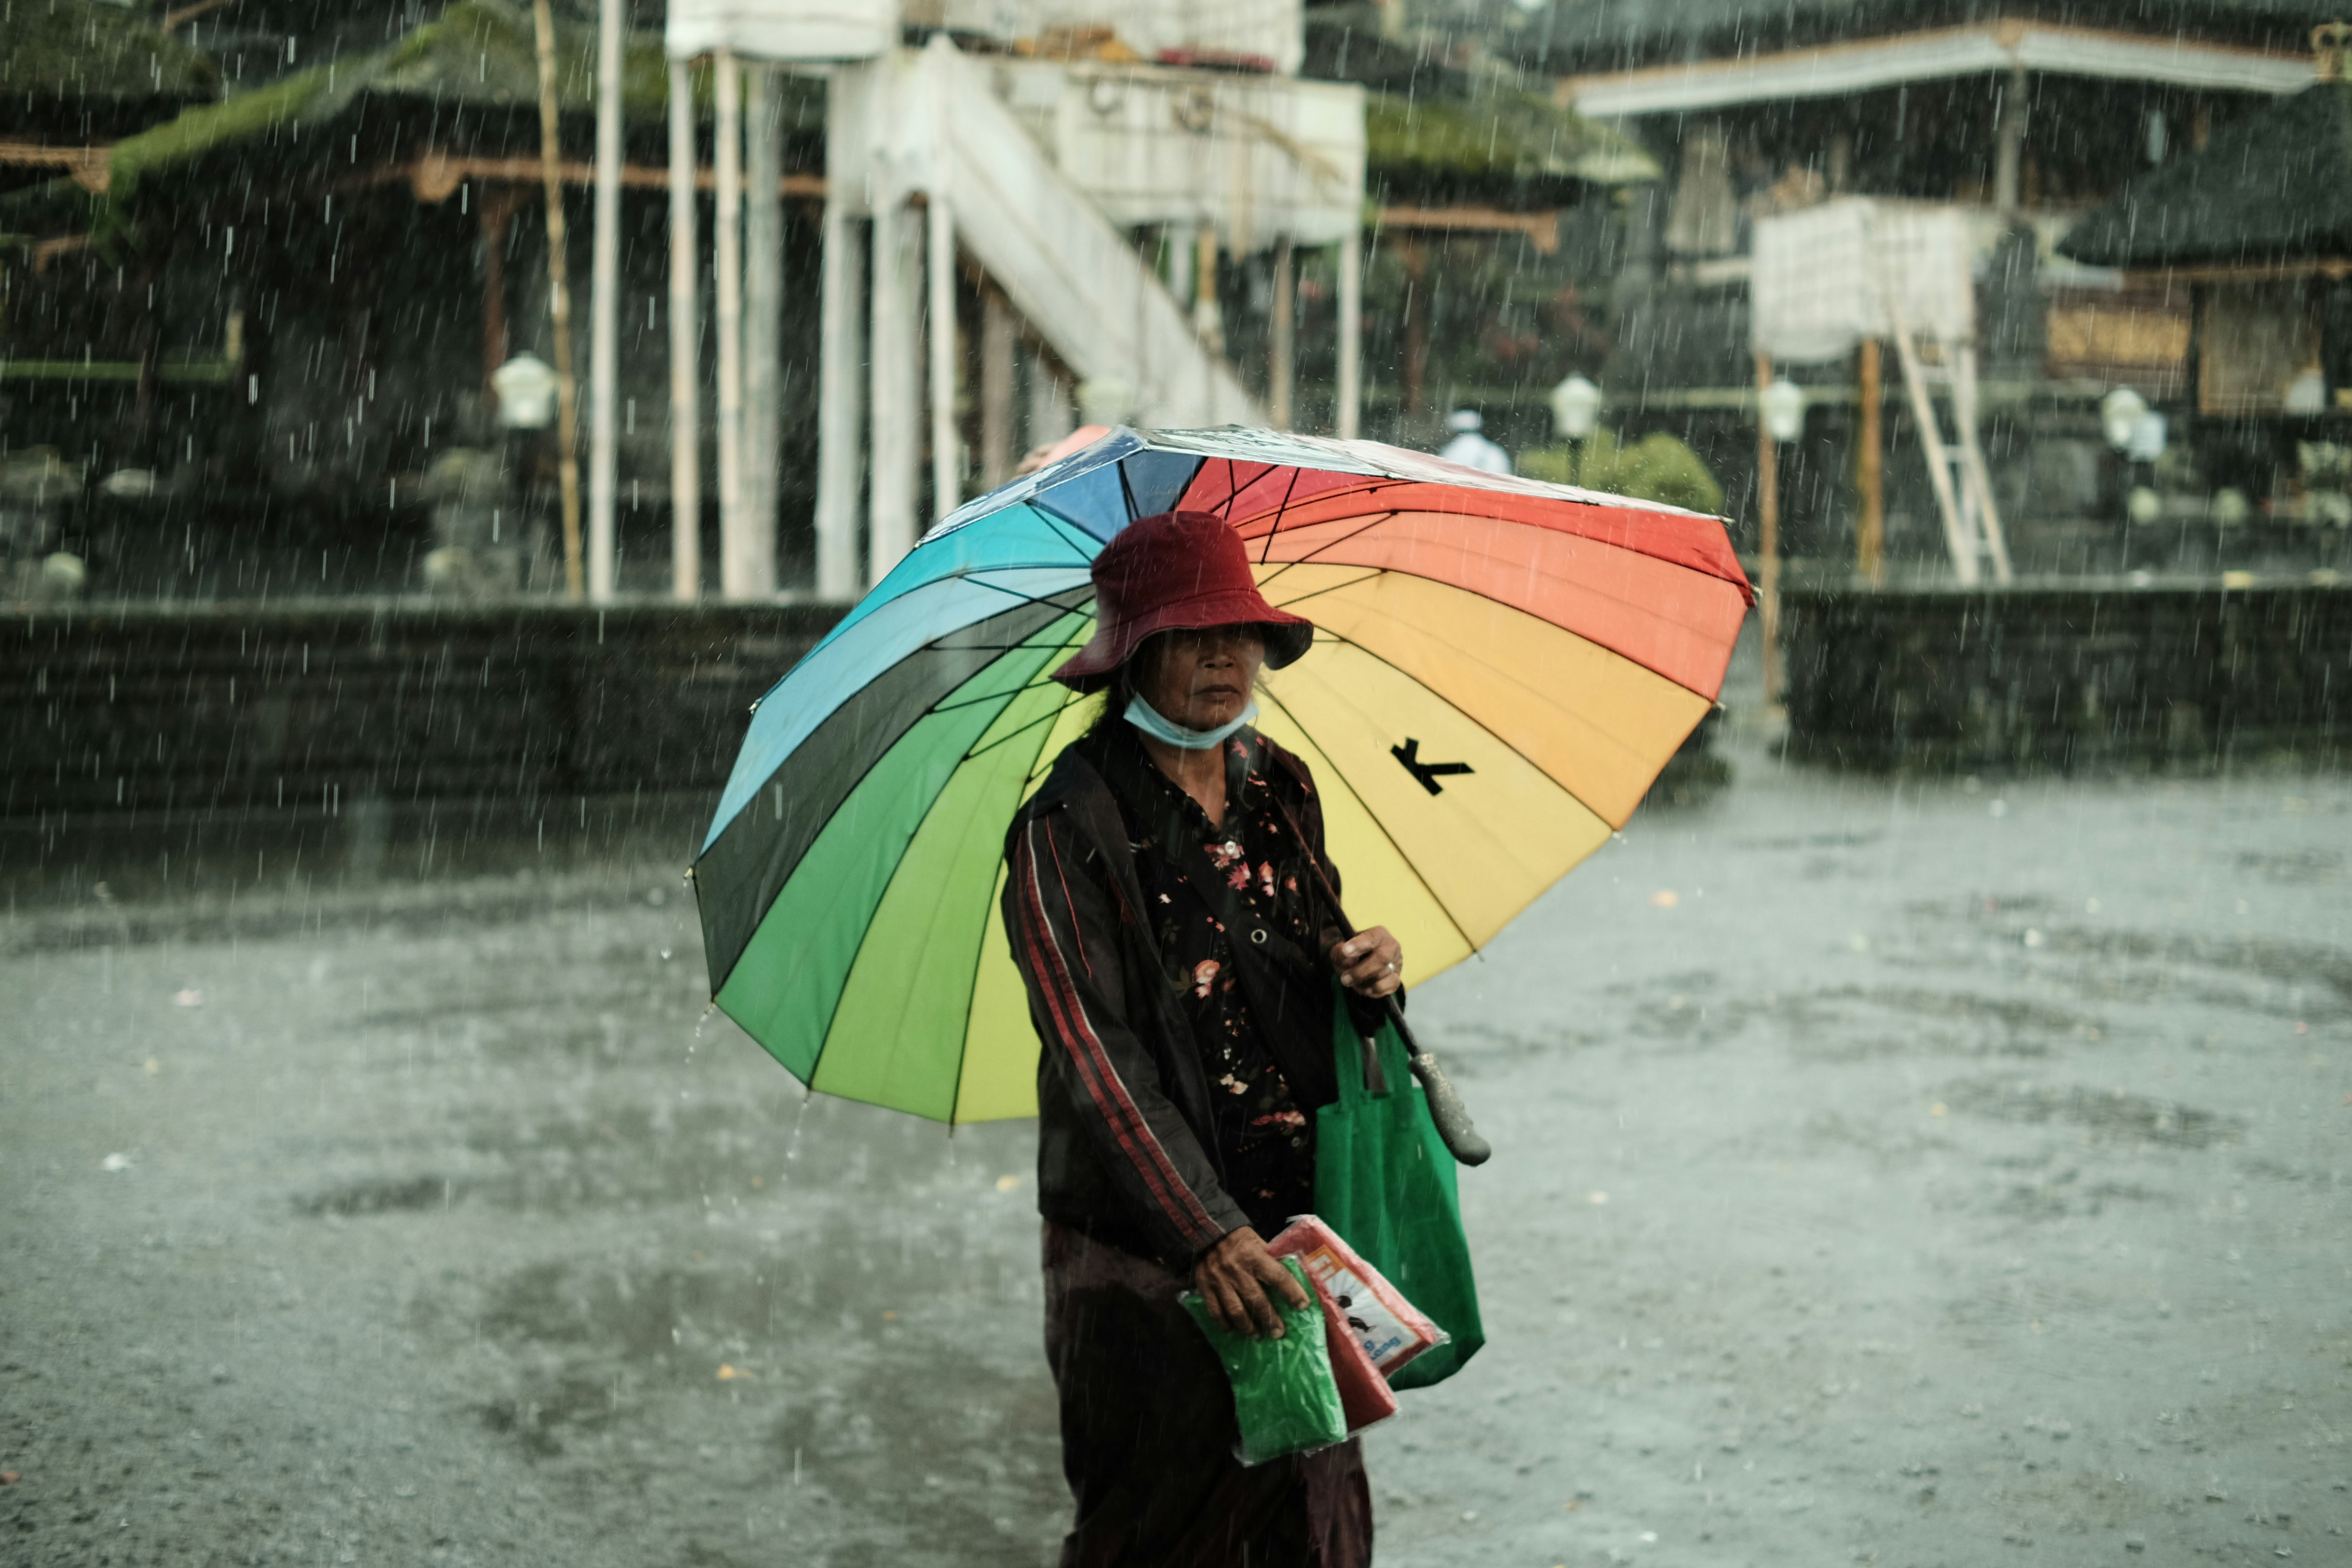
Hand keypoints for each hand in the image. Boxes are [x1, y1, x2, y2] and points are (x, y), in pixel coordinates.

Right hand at [1193, 1226, 1310, 1338]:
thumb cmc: (1239, 1240)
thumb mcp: (1259, 1242)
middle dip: (1269, 1319)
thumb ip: (1272, 1260)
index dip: (1292, 1292)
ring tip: (1258, 1336)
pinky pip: (1215, 1311)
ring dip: (1248, 1327)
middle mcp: (1236, 1270)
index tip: (1303, 1305)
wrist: (1208, 1233)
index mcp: (1254, 1256)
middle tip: (1279, 1333)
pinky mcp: (1205, 1287)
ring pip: (1236, 1310)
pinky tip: (1233, 1330)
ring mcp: (1219, 1280)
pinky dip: (1224, 1324)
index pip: (1277, 1276)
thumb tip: (1293, 1276)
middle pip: (1256, 1300)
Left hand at [1332, 926, 1402, 998]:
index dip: (1359, 944)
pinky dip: (1372, 990)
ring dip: (1363, 982)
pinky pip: (1386, 988)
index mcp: (1378, 934)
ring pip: (1383, 975)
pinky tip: (1364, 987)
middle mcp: (1391, 946)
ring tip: (1352, 981)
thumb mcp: (1340, 950)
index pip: (1372, 937)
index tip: (1346, 950)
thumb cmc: (1351, 953)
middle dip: (1361, 971)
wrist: (1359, 963)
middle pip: (1382, 957)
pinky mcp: (1396, 979)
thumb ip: (1340, 953)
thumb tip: (1348, 960)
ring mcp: (1396, 964)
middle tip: (1345, 979)